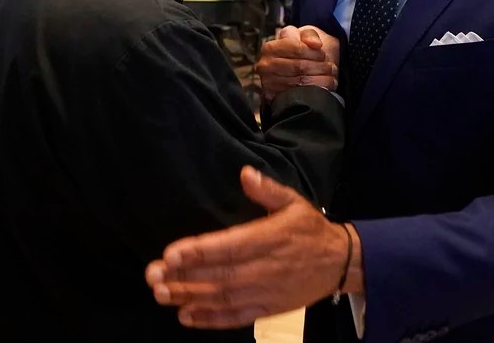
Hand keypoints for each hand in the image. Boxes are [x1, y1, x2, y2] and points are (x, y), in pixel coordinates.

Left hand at [145, 166, 358, 328]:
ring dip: (190, 297)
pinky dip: (210, 319)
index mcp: (268, 238)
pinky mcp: (267, 310)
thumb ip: (267, 190)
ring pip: (222, 297)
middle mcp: (264, 268)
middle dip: (183, 276)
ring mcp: (265, 292)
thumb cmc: (311, 229)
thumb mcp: (294, 202)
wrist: (340, 262)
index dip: (198, 252)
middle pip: (218, 275)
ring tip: (161, 294)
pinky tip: (186, 316)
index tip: (170, 254)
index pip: (228, 246)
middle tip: (152, 275)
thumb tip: (245, 173)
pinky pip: (235, 317)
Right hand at [256, 25, 338, 100]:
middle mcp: (265, 65)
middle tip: (331, 68)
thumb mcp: (305, 36)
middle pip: (299, 66)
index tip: (323, 55)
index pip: (297, 48)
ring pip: (300, 82)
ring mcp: (268, 82)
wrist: (296, 70)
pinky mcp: (274, 97)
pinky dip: (314, 91)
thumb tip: (315, 44)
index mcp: (270, 47)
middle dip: (320, 67)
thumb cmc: (301, 51)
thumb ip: (310, 35)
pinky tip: (323, 88)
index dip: (314, 52)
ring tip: (331, 77)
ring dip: (320, 80)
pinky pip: (298, 95)